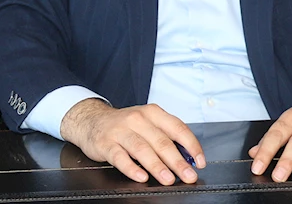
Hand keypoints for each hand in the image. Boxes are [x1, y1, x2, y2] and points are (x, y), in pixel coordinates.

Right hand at [60, 99, 204, 184]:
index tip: (200, 161)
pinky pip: (120, 157)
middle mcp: (138, 119)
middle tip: (188, 175)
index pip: (177, 128)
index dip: (191, 145)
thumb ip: (166, 137)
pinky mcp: (106, 143)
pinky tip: (141, 176)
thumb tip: (188, 158)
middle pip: (161, 141)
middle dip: (177, 161)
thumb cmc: (126, 125)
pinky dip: (131, 167)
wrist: (92, 120)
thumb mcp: (147, 124)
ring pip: (142, 149)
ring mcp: (121, 130)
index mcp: (153, 113)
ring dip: (157, 165)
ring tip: (168, 179)